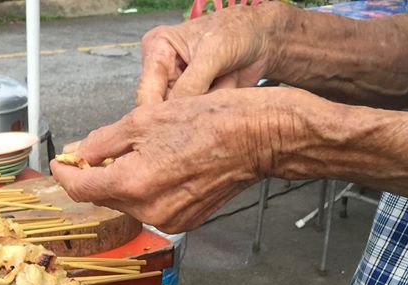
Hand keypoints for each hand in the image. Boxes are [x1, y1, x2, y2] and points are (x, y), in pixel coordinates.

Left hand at [51, 87, 308, 232]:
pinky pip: (151, 207)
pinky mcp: (184, 222)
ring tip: (143, 153)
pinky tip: (162, 167)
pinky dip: (147, 190)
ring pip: (128, 203)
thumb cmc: (210, 122)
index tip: (60, 164)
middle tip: (97, 151)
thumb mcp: (145, 120)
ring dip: (124, 182)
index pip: (81, 188)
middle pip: (104, 197)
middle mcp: (148, 210)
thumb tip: (80, 153)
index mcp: (134, 184)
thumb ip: (104, 142)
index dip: (65, 175)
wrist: (258, 137)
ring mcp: (168, 220)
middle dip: (97, 175)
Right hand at [136, 3, 283, 104]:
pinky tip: (226, 87)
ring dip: (204, 105)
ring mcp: (177, 88)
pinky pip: (196, 118)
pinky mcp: (192, 101)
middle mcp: (162, 71)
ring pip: (179, 116)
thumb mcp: (212, 53)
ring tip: (224, 80)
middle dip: (186, 107)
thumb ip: (191, 84)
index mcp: (156, 50)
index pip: (145, 91)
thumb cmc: (236, 32)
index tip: (171, 128)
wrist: (262, 39)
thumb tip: (173, 115)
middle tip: (212, 89)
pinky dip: (213, 107)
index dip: (155, 113)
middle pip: (159, 109)